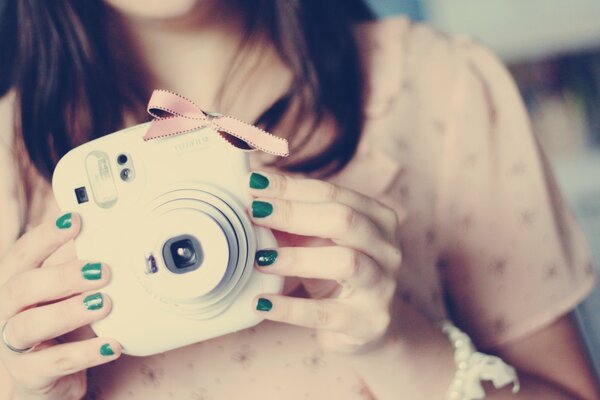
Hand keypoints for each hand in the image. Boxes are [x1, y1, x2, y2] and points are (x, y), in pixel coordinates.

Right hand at [0, 213, 120, 399]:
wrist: (50, 376)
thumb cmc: (60, 323)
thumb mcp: (69, 291)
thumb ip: (80, 264)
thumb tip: (111, 230)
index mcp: (16, 283)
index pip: (23, 254)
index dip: (47, 236)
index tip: (76, 220)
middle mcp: (7, 311)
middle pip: (22, 287)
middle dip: (62, 276)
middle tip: (102, 271)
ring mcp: (13, 345)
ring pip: (30, 325)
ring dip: (70, 312)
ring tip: (106, 303)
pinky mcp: (30, 374)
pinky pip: (54, 363)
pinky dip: (85, 353)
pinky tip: (112, 344)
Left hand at [247, 171, 401, 352]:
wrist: (363, 325)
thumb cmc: (334, 273)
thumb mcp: (317, 240)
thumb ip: (291, 217)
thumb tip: (250, 191)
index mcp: (378, 218)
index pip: (333, 194)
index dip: (291, 188)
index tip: (254, 185)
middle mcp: (387, 249)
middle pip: (344, 220)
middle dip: (294, 213)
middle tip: (254, 213)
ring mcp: (381, 286)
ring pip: (346, 263)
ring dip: (297, 258)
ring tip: (260, 259)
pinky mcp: (366, 322)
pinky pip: (325, 313)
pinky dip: (290, 308)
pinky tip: (261, 303)